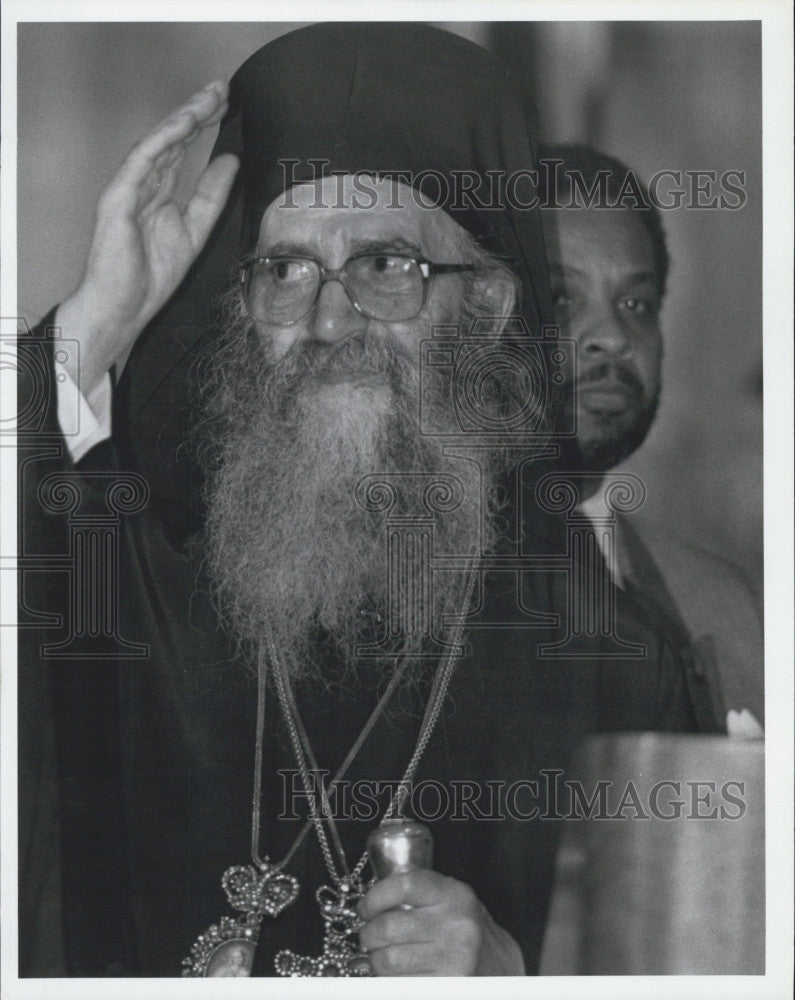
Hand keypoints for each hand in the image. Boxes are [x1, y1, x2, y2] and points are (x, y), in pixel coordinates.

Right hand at [56, 82, 239, 395]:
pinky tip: (183, 124)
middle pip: (170, 140)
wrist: (123, 309)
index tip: (228, 107)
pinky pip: (142, 161)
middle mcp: (141, 186)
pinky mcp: (117, 198)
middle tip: (222, 90)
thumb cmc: (150, 279)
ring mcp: (127, 189)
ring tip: (208, 99)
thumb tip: (231, 161)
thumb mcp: (195, 231)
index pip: (181, 152)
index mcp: (157, 195)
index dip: (202, 127)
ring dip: (183, 118)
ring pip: (157, 143)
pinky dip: (163, 140)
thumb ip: (211, 196)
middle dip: (196, 113)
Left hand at [357, 869, 524, 975]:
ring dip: (375, 961)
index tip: (364, 908)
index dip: (376, 896)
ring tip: (380, 957)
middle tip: (367, 937)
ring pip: (389, 960)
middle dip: (368, 934)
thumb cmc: (467, 931)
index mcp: (455, 895)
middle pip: (389, 926)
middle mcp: (455, 925)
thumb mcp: (451, 900)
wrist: (501, 967)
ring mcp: (452, 959)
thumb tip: (372, 902)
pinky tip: (395, 975)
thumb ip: (420, 893)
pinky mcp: (447, 985)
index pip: (405, 885)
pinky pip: (400, 983)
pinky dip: (389, 980)